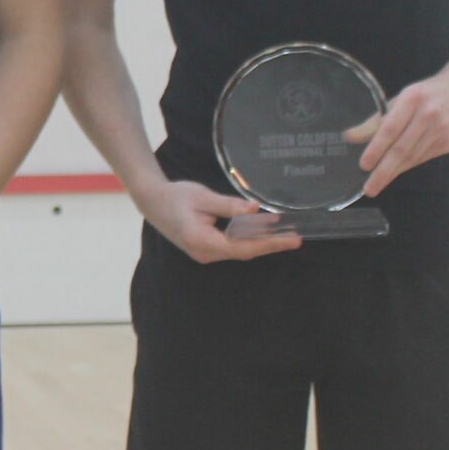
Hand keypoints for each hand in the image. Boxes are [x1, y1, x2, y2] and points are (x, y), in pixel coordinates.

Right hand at [139, 179, 300, 263]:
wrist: (152, 202)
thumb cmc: (176, 196)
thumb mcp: (202, 196)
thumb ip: (228, 205)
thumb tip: (255, 209)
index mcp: (202, 240)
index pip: (242, 246)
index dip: (269, 243)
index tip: (291, 240)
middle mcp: (204, 253)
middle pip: (244, 252)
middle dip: (270, 245)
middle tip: (295, 238)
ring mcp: (204, 254)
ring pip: (239, 251)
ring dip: (261, 244)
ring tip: (284, 235)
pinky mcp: (205, 250)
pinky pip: (232, 248)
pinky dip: (249, 241)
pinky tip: (262, 233)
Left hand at [348, 73, 448, 195]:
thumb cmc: (423, 96)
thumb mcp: (399, 100)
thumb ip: (375, 120)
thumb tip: (349, 137)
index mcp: (411, 99)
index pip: (390, 128)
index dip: (375, 149)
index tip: (363, 165)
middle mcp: (428, 114)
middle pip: (402, 149)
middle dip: (383, 171)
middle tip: (369, 188)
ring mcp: (442, 130)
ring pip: (412, 157)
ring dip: (393, 172)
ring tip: (377, 183)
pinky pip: (422, 159)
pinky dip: (406, 166)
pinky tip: (395, 172)